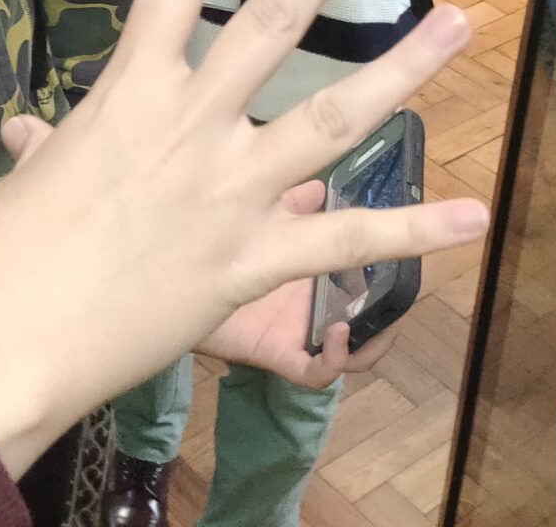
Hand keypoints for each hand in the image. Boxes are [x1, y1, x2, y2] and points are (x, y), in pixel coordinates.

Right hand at [0, 0, 485, 474]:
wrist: (7, 341)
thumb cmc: (0, 257)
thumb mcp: (30, 183)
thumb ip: (48, 148)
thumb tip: (30, 135)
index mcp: (129, 94)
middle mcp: (191, 127)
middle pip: (274, 19)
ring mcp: (230, 192)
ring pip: (334, 118)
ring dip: (404, 69)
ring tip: (459, 21)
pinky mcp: (253, 261)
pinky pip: (347, 242)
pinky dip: (413, 232)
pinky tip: (474, 217)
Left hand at [192, 182, 394, 386]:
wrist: (149, 274)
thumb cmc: (197, 237)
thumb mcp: (251, 209)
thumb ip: (287, 196)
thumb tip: (319, 183)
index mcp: (303, 257)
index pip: (357, 259)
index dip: (387, 255)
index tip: (406, 238)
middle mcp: (305, 297)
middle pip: (364, 310)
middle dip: (386, 307)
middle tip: (398, 292)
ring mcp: (292, 329)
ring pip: (350, 348)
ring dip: (370, 338)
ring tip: (374, 323)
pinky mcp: (272, 353)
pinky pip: (313, 371)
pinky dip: (333, 360)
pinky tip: (337, 337)